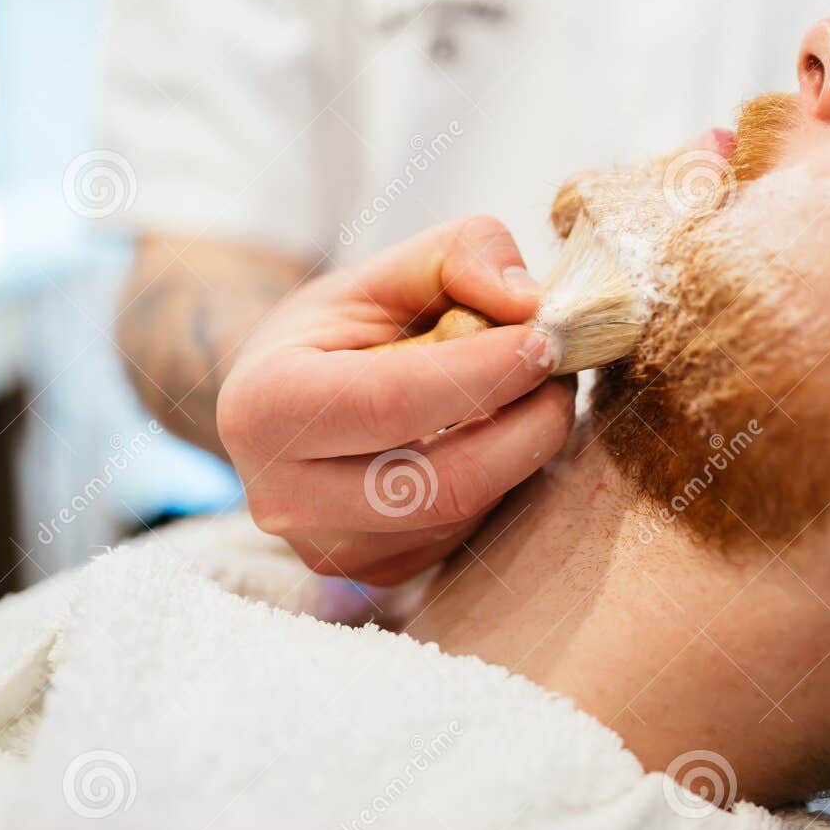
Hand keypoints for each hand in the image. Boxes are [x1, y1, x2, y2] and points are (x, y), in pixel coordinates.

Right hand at [216, 217, 575, 584]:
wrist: (298, 406)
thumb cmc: (344, 331)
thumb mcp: (389, 269)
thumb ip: (461, 252)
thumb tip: (525, 301)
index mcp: (266, 406)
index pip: (392, 402)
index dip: (484, 373)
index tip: (546, 340)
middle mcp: (284, 497)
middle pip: (441, 483)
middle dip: (527, 424)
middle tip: (563, 370)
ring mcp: (329, 551)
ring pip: (465, 513)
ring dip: (523, 451)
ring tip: (532, 390)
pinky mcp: (377, 576)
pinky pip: (467, 534)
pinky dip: (503, 482)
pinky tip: (498, 435)